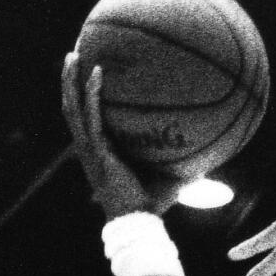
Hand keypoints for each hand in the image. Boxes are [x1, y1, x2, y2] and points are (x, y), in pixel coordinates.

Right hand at [61, 55, 175, 219]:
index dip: (79, 98)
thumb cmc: (151, 205)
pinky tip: (98, 74)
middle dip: (69, 80)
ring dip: (71, 80)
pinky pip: (91, 117)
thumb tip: (207, 161)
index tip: (85, 75)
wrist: (139, 222)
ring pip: (72, 108)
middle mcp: (89, 148)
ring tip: (75, 54)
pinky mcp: (98, 152)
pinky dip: (93, 94)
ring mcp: (90, 150)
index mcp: (98, 152)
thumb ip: (180, 167)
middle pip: (71, 107)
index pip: (82, 120)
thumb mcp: (165, 178)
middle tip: (74, 53)